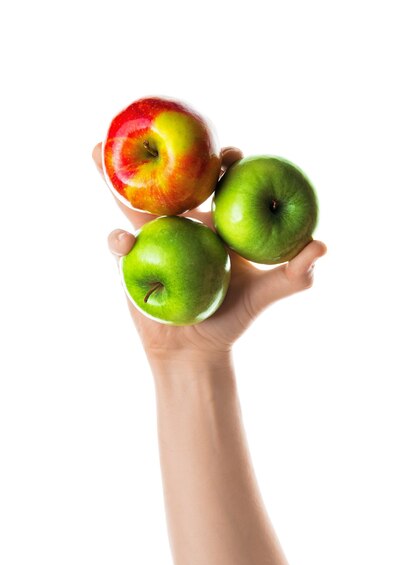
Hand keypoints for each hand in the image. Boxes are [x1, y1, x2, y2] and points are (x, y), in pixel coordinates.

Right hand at [92, 143, 326, 362]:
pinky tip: (121, 242)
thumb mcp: (263, 297)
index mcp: (215, 226)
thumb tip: (321, 245)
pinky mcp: (131, 261)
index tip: (232, 154)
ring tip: (99, 148)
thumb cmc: (231, 319)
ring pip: (133, 204)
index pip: (219, 187)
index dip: (225, 166)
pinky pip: (121, 246)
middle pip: (172, 184)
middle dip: (165, 156)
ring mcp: (155, 239)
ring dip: (114, 178)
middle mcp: (184, 225)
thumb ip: (292, 276)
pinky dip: (117, 241)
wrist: (194, 350)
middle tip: (161, 128)